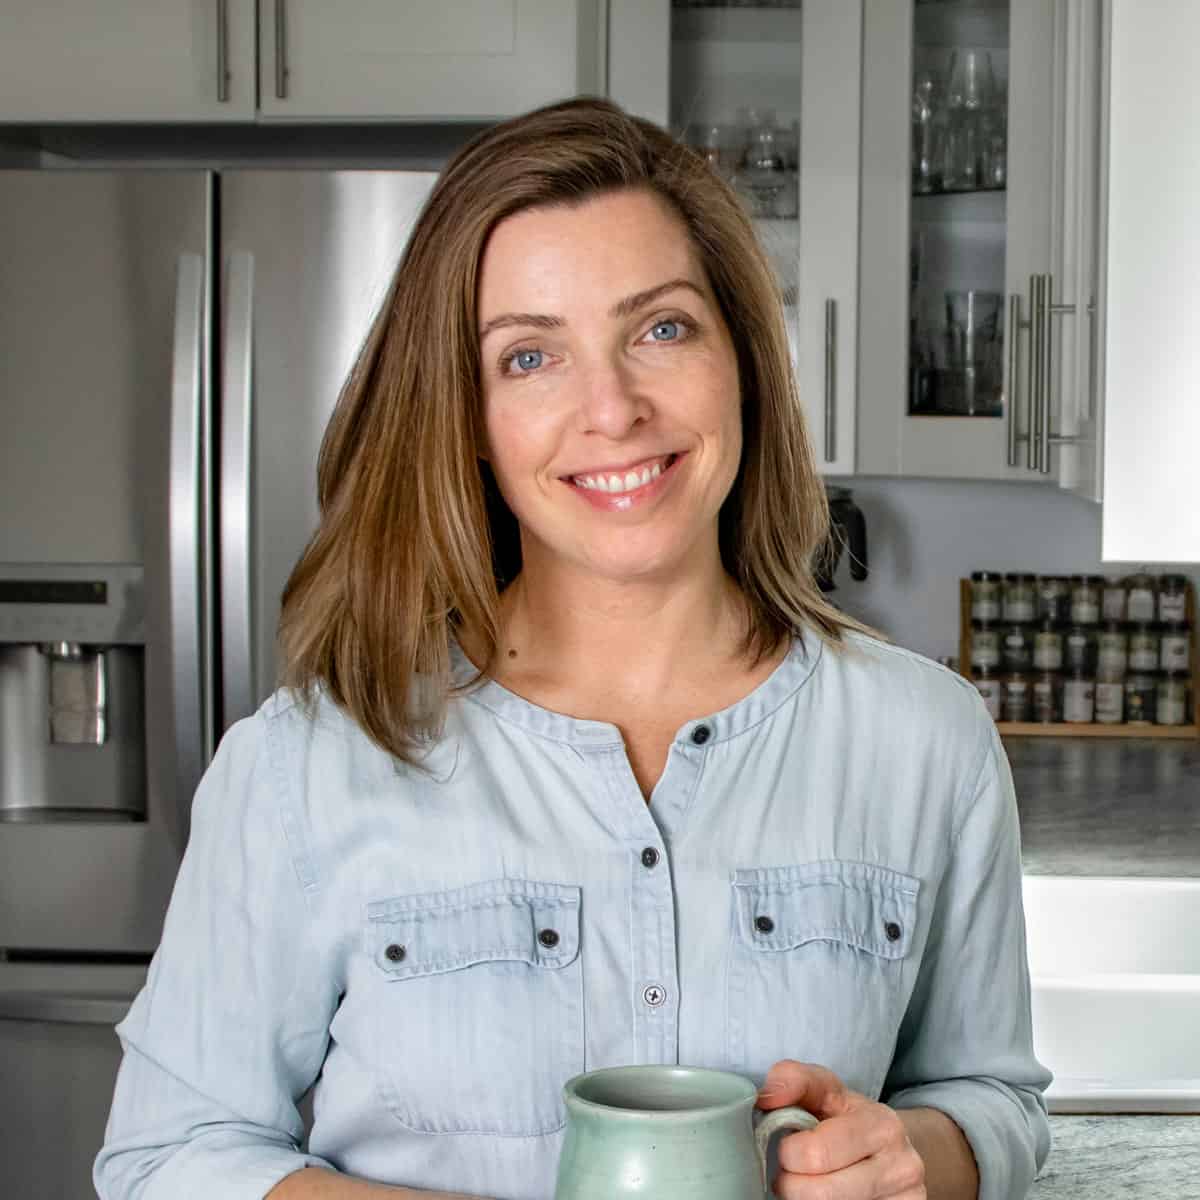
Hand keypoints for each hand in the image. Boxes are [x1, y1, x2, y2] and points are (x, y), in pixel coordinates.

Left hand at [757, 1060, 925, 1199]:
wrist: (893, 1148)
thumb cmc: (849, 1117)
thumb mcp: (825, 1089)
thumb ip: (793, 1081)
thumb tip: (766, 1097)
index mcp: (882, 1125)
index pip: (816, 1153)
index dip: (788, 1154)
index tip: (787, 1147)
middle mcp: (902, 1167)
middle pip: (820, 1192)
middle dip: (792, 1184)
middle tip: (790, 1173)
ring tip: (808, 1184)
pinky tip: (830, 1196)